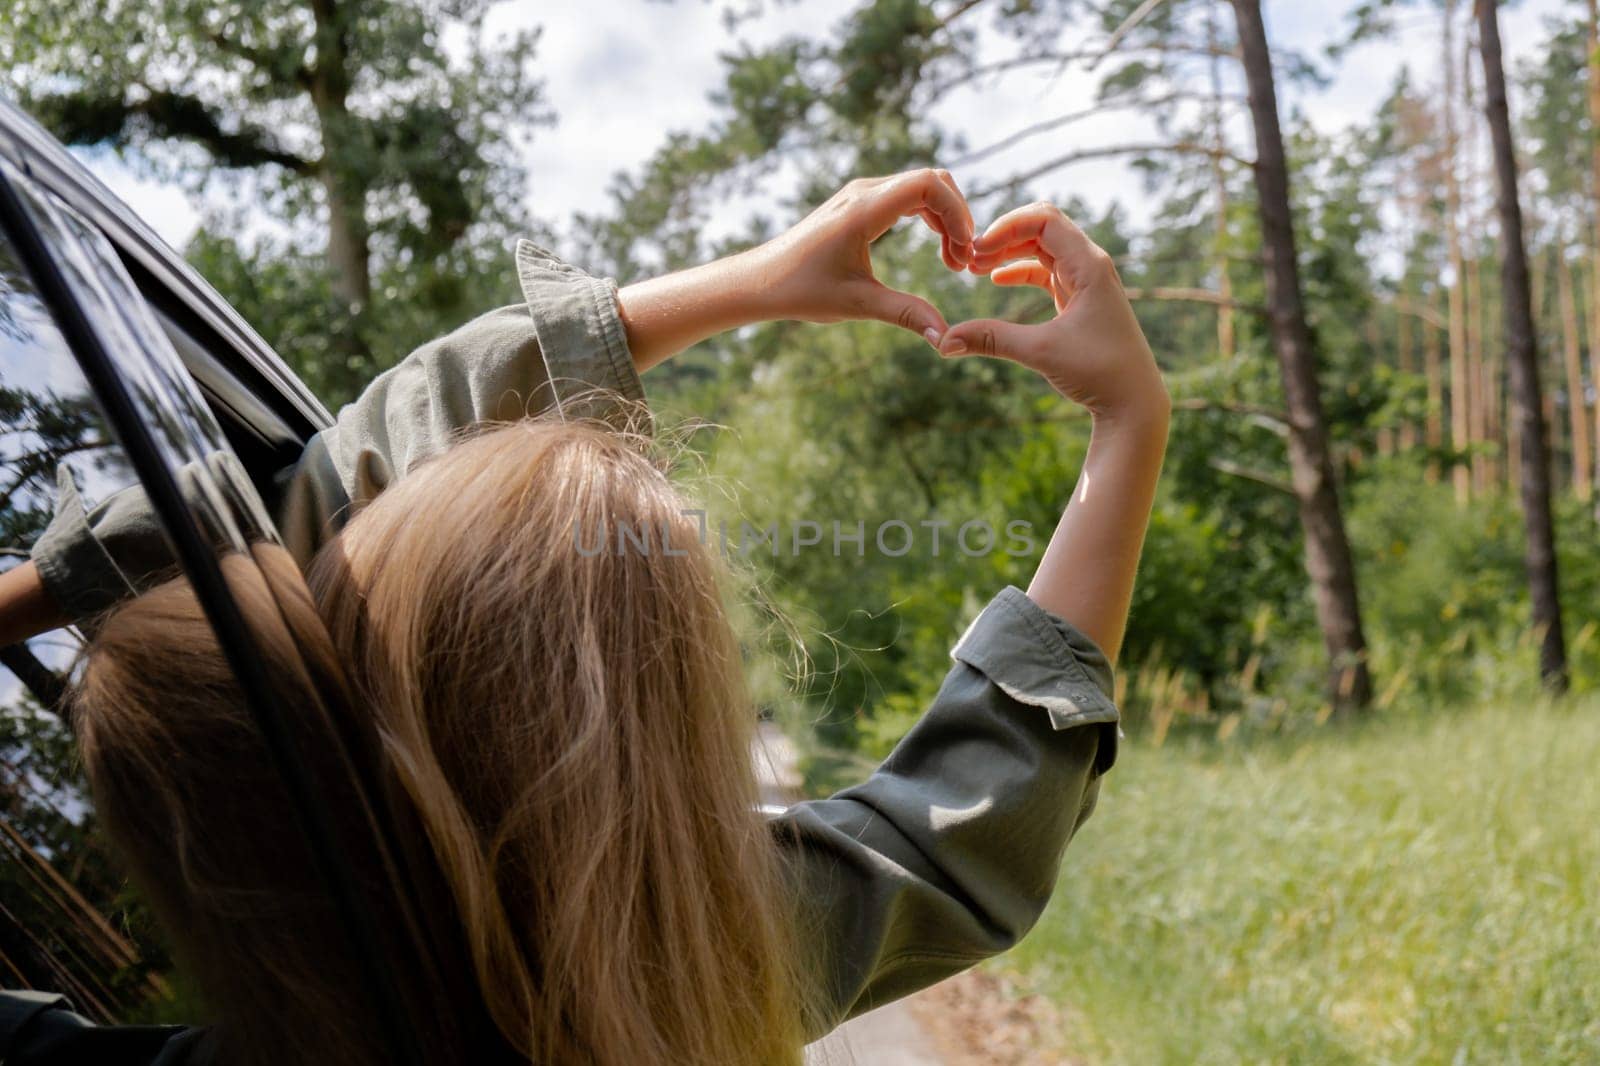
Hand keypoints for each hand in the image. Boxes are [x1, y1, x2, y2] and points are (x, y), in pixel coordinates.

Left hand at [749, 169, 974, 342]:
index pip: (928, 184)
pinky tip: (937, 251)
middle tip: (962, 262)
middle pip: (933, 180)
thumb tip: (945, 337)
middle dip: (956, 217)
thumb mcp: (856, 304)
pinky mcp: (858, 204)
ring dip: (944, 219)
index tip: (964, 251)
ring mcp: (861, 195)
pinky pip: (907, 197)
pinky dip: (929, 219)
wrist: (760, 281)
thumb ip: (904, 314)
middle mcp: (863, 192)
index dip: (956, 212)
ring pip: (922, 188)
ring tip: (953, 261)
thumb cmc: (801, 291)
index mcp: (863, 210)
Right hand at [939, 202, 1167, 423]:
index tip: (977, 249)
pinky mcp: (1080, 299)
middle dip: (1004, 236)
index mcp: (1089, 265)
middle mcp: (1091, 265)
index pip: (1044, 220)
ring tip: (975, 268)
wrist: (1133, 401)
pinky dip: (1021, 270)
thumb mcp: (1040, 352)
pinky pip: (1047, 271)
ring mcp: (1086, 281)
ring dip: (1009, 252)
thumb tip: (943, 341)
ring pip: (1043, 248)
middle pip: (1042, 226)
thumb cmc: (1099, 372)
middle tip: (970, 257)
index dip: (1006, 227)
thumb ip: (991, 339)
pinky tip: (997, 280)